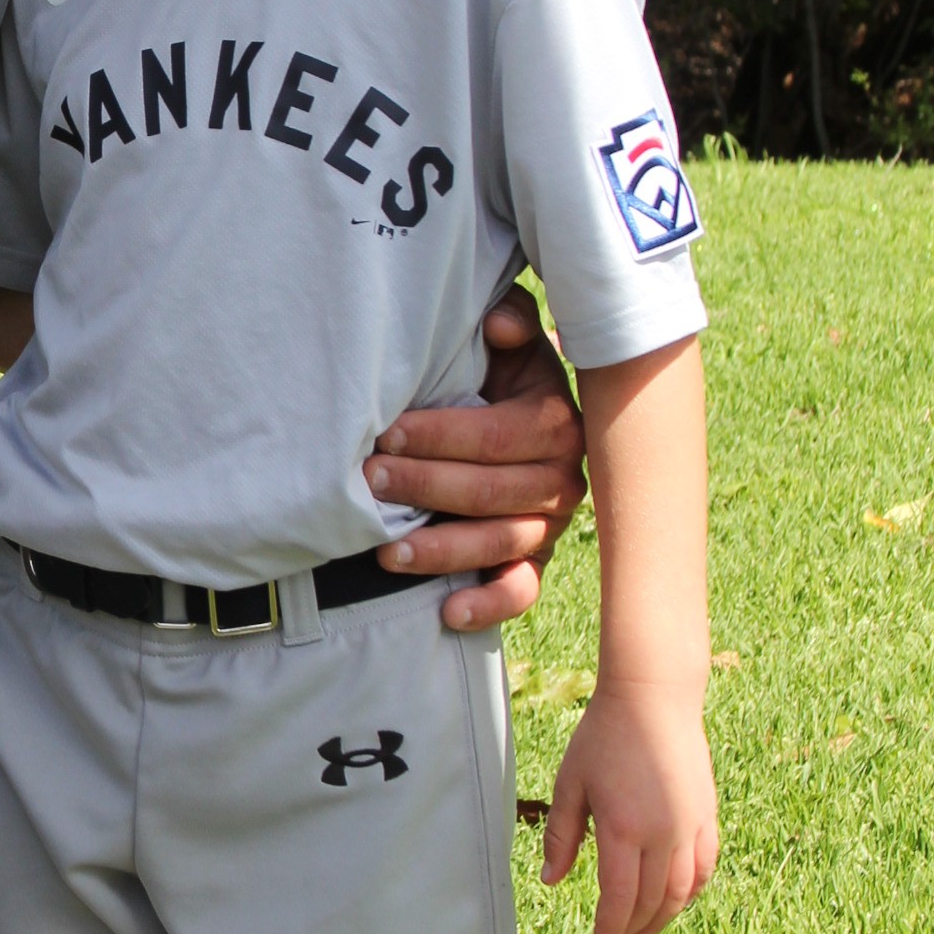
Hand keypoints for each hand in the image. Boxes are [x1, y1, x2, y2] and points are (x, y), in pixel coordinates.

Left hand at [364, 288, 588, 630]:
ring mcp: (550, 524)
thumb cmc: (503, 374)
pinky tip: (448, 612)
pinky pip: (521, 589)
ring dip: (443, 551)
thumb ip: (512, 322)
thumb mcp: (514, 344)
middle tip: (370, 482)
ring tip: (388, 552)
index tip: (389, 435)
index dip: (443, 436)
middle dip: (427, 487)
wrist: (527, 418)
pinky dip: (488, 604)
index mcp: (556, 422)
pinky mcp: (536, 559)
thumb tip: (497, 326)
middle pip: (493, 492)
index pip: (499, 436)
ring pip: (501, 543)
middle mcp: (562, 477)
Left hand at [541, 679, 718, 933]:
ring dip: (663, 917)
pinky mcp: (707, 814)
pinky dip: (692, 891)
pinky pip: (705, 866)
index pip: (618, 899)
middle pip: (651, 901)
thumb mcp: (570, 784)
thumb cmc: (604, 737)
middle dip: (632, 928)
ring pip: (683, 890)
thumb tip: (551, 881)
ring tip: (644, 931)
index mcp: (623, 829)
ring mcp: (690, 825)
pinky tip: (677, 900)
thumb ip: (562, 836)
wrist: (653, 698)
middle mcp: (663, 834)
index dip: (608, 930)